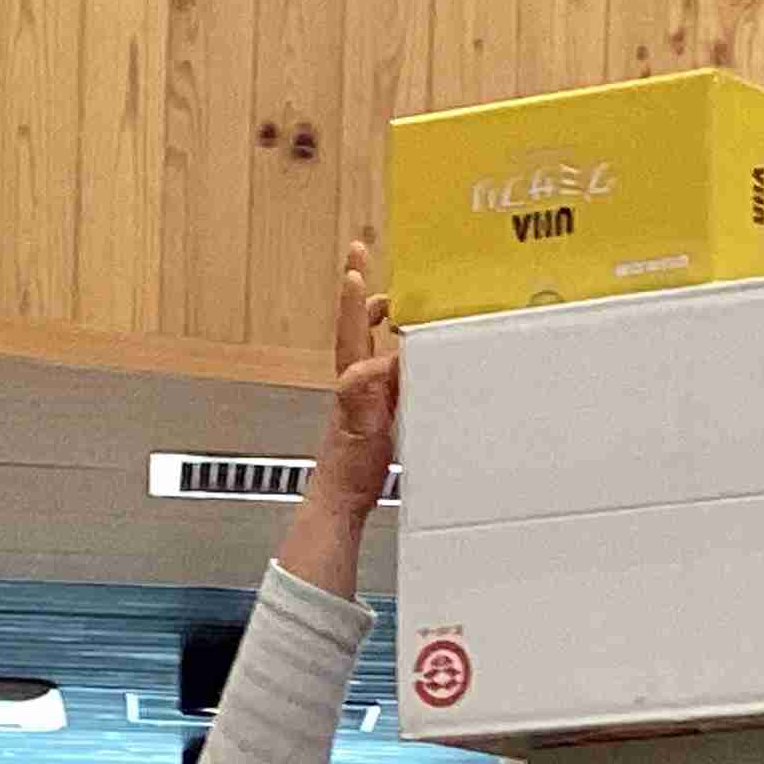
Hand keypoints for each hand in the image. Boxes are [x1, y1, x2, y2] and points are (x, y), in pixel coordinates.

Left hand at [278, 241, 397, 595]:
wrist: (343, 503)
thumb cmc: (347, 472)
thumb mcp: (359, 429)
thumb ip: (362, 396)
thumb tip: (378, 362)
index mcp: (352, 379)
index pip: (352, 327)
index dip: (355, 293)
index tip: (358, 260)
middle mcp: (357, 382)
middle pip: (361, 330)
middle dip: (370, 298)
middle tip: (382, 272)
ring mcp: (367, 398)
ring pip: (377, 350)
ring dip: (390, 327)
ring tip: (409, 308)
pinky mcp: (379, 415)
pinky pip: (393, 377)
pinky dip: (405, 361)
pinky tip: (420, 365)